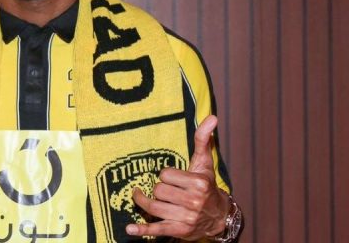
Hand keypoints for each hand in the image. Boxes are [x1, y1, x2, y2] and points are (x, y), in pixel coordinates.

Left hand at [125, 115, 230, 239]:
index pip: (165, 175)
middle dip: (158, 189)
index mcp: (198, 183)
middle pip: (158, 191)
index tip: (173, 178)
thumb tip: (212, 117)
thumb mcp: (205, 162)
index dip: (165, 175)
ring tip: (140, 198)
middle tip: (166, 190)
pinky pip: (157, 230)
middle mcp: (193, 202)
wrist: (219, 216)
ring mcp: (186, 218)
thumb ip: (203, 139)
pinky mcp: (179, 231)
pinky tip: (130, 229)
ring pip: (153, 208)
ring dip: (143, 203)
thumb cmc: (207, 185)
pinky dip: (142, 230)